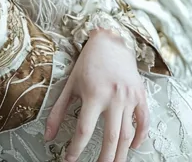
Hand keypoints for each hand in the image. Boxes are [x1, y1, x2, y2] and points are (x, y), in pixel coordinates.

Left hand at [44, 27, 149, 161]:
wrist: (110, 41)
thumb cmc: (88, 63)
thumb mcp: (70, 84)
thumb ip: (58, 111)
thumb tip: (48, 136)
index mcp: (93, 93)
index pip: (84, 130)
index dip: (76, 148)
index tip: (70, 160)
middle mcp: (113, 97)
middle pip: (110, 139)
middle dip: (104, 159)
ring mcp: (129, 97)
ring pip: (127, 134)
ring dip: (121, 154)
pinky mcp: (140, 95)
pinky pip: (144, 122)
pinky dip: (140, 137)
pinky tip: (133, 147)